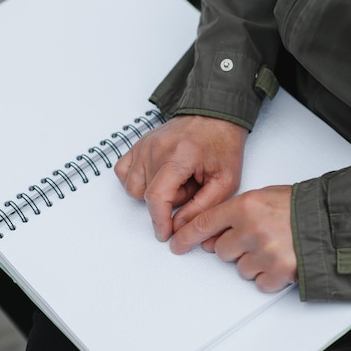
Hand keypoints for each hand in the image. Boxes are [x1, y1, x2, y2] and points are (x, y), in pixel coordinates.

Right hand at [114, 115, 247, 241]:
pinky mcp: (138, 144)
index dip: (159, 221)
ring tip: (177, 181)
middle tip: (191, 188)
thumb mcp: (225, 182)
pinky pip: (124, 173)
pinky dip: (138, 181)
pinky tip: (159, 177)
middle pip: (147, 194)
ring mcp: (144, 145)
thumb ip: (202, 208)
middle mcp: (156, 148)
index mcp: (180, 155)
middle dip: (169, 201)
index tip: (165, 233)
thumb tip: (178, 227)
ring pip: (133, 187)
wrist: (215, 117)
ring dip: (154, 191)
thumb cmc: (222, 145)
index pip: (157, 196)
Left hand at [170, 185, 296, 292]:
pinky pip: (259, 282)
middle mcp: (250, 229)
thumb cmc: (301, 206)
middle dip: (233, 247)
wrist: (332, 220)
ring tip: (274, 246)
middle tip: (254, 238)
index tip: (177, 244)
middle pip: (220, 250)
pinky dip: (268, 276)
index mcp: (245, 206)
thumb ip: (236, 212)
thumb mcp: (264, 196)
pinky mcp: (278, 272)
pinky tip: (280, 260)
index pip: (205, 223)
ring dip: (252, 262)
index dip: (187, 236)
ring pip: (240, 268)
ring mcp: (264, 252)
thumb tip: (214, 235)